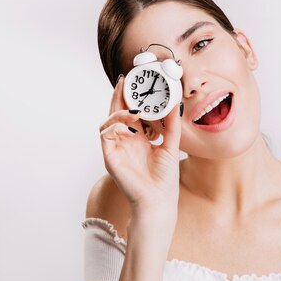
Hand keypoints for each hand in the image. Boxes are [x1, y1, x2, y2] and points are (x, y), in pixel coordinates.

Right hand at [99, 75, 181, 217]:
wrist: (158, 200)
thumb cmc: (164, 178)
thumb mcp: (171, 145)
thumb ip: (171, 124)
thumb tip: (175, 103)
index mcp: (139, 138)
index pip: (132, 112)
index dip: (132, 97)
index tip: (138, 82)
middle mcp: (126, 141)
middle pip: (117, 112)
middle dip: (120, 96)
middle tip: (125, 80)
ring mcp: (116, 148)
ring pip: (108, 120)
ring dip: (119, 111)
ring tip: (134, 110)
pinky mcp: (109, 156)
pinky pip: (105, 133)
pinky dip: (115, 125)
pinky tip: (129, 125)